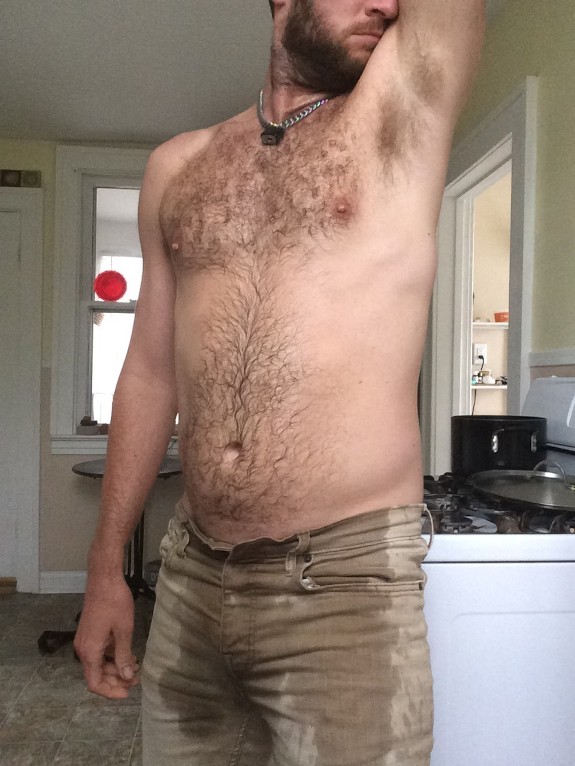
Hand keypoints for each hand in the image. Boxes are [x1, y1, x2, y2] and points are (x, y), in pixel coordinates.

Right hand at [74, 574, 139, 698]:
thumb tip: (127, 677)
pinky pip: (99, 653)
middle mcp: (83, 649)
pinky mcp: (90, 633)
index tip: (127, 693)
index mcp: (89, 651)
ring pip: (98, 664)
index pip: (94, 683)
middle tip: (137, 680)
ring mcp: (85, 640)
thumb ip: (124, 656)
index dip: (110, 692)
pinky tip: (129, 655)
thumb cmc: (115, 603)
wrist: (104, 579)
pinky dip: (112, 657)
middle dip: (116, 680)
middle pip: (96, 675)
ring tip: (136, 668)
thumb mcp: (124, 631)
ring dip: (115, 669)